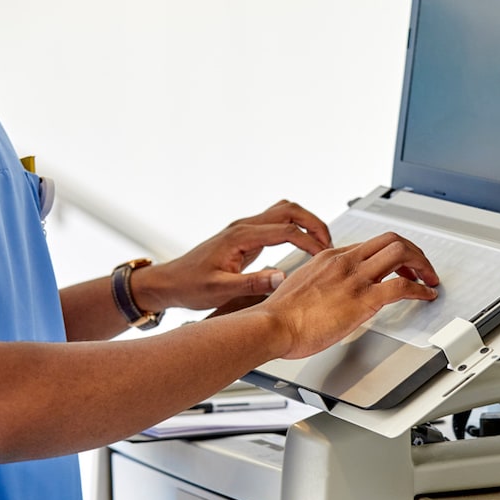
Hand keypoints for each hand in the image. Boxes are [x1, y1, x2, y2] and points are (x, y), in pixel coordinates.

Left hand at [133, 200, 331, 311]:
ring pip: (283, 211)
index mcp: (240, 237)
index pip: (286, 230)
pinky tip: (302, 245)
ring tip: (321, 243)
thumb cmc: (190, 286)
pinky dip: (295, 228)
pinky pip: (277, 223)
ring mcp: (244, 229)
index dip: (309, 241)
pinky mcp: (245, 237)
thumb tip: (282, 277)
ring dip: (306, 222)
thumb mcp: (220, 290)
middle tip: (329, 243)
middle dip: (314, 223)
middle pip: (289, 210)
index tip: (323, 256)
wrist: (170, 283)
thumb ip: (253, 283)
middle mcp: (243, 227)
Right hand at [260, 232, 440, 358]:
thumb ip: (319, 285)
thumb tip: (326, 296)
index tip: (398, 267)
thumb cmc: (280, 316)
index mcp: (329, 257)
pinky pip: (403, 288)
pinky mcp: (363, 300)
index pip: (370, 245)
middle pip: (391, 240)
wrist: (271, 325)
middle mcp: (345, 261)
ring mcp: (355, 278)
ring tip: (429, 279)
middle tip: (422, 268)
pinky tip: (426, 297)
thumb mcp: (300, 287)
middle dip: (413, 252)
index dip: (390, 254)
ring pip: (401, 253)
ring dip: (422, 265)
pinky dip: (421, 290)